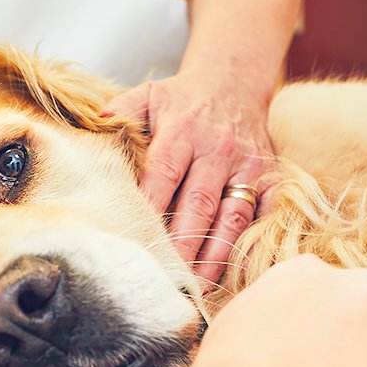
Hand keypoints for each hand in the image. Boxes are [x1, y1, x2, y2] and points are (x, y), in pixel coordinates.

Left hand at [103, 67, 275, 286]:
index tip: (134, 239)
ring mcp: (248, 166)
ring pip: (232, 216)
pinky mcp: (271, 177)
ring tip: (196, 285)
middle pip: (199, 203)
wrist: (234, 81)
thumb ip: (121, 113)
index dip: (150, 208)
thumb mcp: (149, 94)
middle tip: (164, 276)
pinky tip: (237, 271)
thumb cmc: (182, 99)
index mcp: (183, 129)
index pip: (163, 173)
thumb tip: (95, 129)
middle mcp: (218, 149)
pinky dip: (254, 244)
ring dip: (215, 254)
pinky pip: (266, 215)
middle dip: (181, 243)